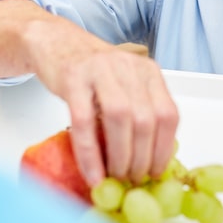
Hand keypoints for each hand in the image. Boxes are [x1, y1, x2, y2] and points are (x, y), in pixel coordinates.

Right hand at [0, 0, 178, 186]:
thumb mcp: (124, 84)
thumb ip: (139, 112)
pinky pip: (83, 121)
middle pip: (145, 120)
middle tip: (132, 180)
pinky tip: (92, 173)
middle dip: (141, 159)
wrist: (55, 42)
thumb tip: (149, 162)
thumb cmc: (92, 72)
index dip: (164, 149)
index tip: (155, 173)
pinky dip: (90, 153)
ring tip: (115, 178)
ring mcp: (100, 70)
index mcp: (148, 71)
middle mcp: (128, 68)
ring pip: (119, 119)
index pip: (168, 114)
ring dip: (120, 156)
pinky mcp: (72, 78)